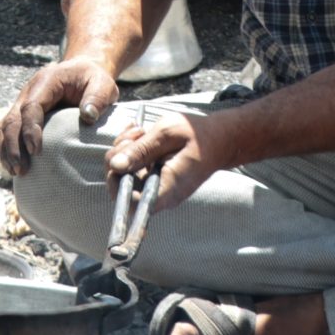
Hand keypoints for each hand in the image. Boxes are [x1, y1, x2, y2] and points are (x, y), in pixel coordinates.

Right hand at [0, 57, 118, 176]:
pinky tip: (12, 166)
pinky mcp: (22, 114)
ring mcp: (22, 103)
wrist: (81, 73)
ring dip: (7, 150)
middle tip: (22, 169)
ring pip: (5, 126)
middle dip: (14, 146)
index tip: (36, 151)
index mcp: (46, 82)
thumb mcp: (103, 84)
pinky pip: (7, 131)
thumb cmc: (92, 80)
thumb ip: (97, 98)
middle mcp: (28, 92)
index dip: (31, 129)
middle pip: (12, 119)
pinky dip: (7, 149)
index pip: (31, 106)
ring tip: (16, 172)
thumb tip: (88, 116)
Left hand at [105, 112, 224, 211]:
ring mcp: (158, 189)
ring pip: (125, 176)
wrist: (218, 140)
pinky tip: (138, 133)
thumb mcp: (168, 133)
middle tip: (132, 136)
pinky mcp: (155, 180)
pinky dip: (129, 151)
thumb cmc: (198, 135)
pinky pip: (133, 170)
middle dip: (117, 159)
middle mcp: (161, 195)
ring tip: (139, 130)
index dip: (118, 186)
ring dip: (123, 151)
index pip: (133, 204)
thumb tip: (115, 165)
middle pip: (122, 189)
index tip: (119, 159)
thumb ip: (141, 149)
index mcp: (167, 188)